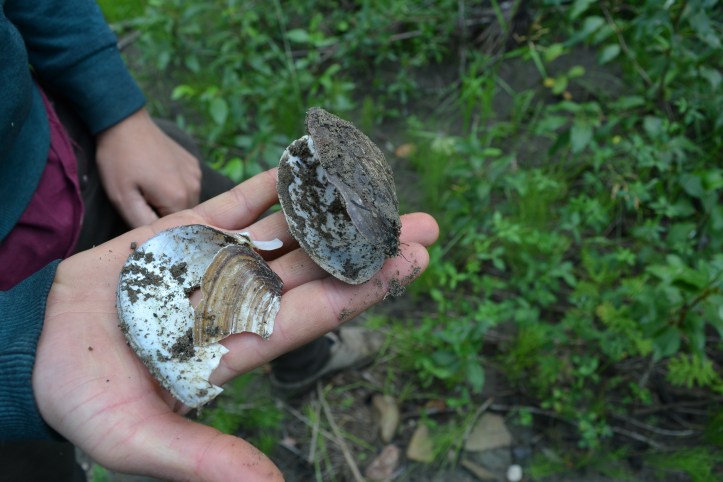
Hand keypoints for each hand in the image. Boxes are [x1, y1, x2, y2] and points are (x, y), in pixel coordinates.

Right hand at [33, 169, 438, 480]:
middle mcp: (238, 301)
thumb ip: (202, 458)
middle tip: (424, 225)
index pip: (314, 312)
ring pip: (284, 232)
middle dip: (368, 248)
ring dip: (331, 212)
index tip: (410, 263)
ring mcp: (214, 263)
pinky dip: (269, 185)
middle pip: (316, 269)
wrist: (31, 350)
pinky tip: (305, 168)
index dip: (363, 288)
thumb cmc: (79, 400)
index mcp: (236, 346)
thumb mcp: (134, 438)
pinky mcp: (182, 233)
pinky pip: (234, 203)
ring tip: (379, 190)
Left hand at [96, 108, 201, 226]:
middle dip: (165, 216)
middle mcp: (195, 187)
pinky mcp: (194, 164)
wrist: (124, 122)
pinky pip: (188, 187)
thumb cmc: (119, 160)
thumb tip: (157, 241)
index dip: (159, 229)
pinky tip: (158, 178)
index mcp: (178, 198)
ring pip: (187, 203)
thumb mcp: (122, 198)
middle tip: (143, 204)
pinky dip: (176, 188)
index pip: (177, 230)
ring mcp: (196, 174)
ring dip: (171, 203)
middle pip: (184, 217)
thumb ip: (142, 225)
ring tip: (150, 190)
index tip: (143, 219)